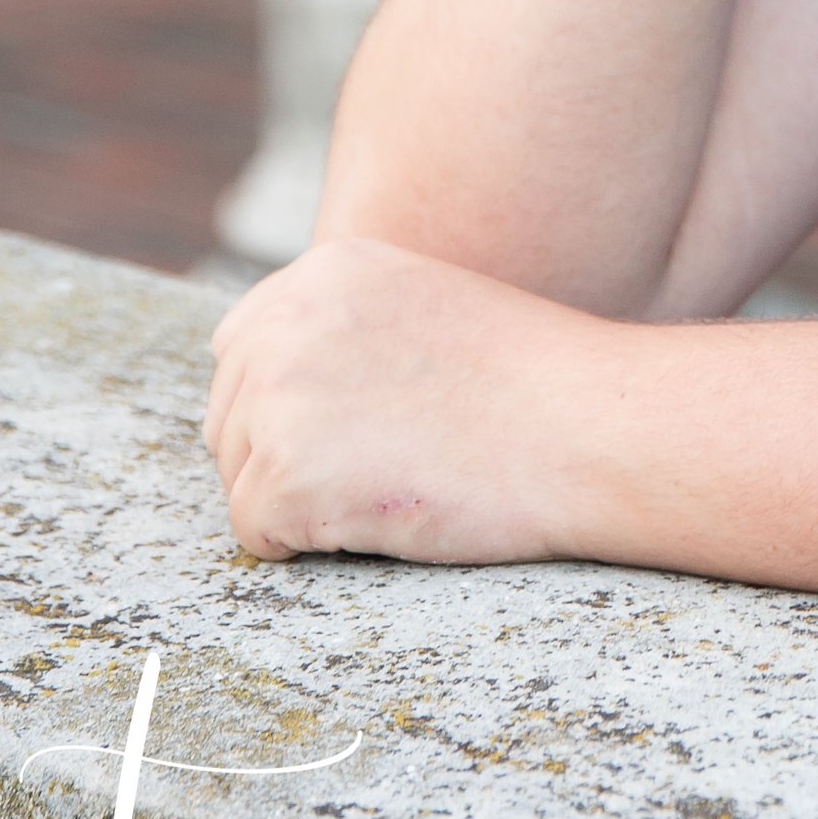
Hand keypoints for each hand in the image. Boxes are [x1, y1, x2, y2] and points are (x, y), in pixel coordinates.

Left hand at [202, 240, 609, 562]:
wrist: (589, 429)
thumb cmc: (534, 385)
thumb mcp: (426, 310)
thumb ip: (346, 330)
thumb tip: (281, 395)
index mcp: (324, 271)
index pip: (240, 348)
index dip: (286, 407)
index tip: (353, 433)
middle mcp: (287, 319)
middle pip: (228, 419)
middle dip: (284, 458)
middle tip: (384, 468)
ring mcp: (280, 393)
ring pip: (239, 479)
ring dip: (302, 502)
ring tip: (396, 484)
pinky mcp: (285, 472)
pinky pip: (255, 535)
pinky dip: (308, 547)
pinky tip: (384, 518)